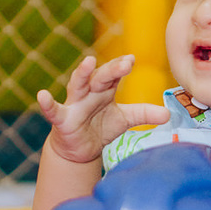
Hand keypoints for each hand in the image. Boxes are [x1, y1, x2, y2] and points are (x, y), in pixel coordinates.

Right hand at [37, 55, 167, 164]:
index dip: (121, 67)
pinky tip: (42, 96)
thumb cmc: (100, 127)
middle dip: (111, 70)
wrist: (80, 149)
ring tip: (88, 63)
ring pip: (78, 85)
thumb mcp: (124, 120)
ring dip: (82, 74)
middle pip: (100, 77)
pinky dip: (47, 103)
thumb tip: (168, 113)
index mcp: (104, 90)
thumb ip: (144, 114)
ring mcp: (74, 104)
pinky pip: (53, 110)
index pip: (114, 75)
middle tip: (124, 64)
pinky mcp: (62, 120)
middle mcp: (89, 92)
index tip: (131, 60)